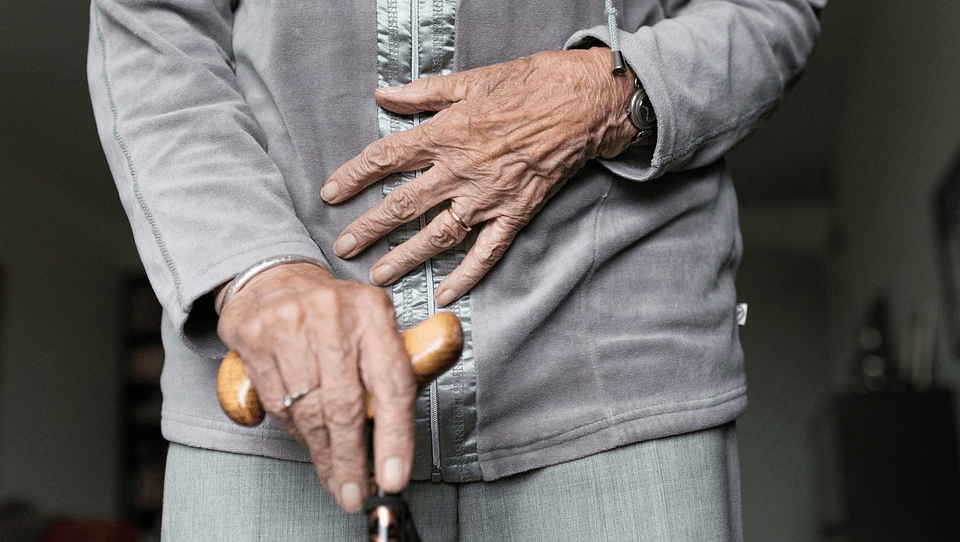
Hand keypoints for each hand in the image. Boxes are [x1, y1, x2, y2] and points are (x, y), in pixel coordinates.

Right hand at [216, 263, 416, 512]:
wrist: (274, 279)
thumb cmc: (335, 315)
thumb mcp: (376, 326)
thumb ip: (406, 360)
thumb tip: (432, 381)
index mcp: (372, 311)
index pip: (391, 382)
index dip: (393, 436)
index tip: (392, 477)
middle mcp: (332, 314)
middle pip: (344, 405)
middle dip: (351, 459)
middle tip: (354, 494)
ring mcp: (289, 323)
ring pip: (308, 410)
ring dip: (323, 452)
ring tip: (335, 476)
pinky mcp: (254, 336)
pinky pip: (276, 403)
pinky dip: (294, 430)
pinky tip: (307, 440)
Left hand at [321, 47, 636, 306]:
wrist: (586, 104)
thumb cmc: (532, 84)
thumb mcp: (473, 79)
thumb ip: (424, 92)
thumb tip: (384, 95)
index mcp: (447, 133)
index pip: (386, 158)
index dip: (354, 176)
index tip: (330, 193)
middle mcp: (462, 170)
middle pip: (403, 204)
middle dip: (368, 228)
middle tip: (342, 247)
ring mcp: (489, 198)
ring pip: (438, 235)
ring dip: (405, 257)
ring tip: (379, 275)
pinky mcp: (515, 214)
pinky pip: (486, 252)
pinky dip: (466, 276)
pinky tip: (444, 294)